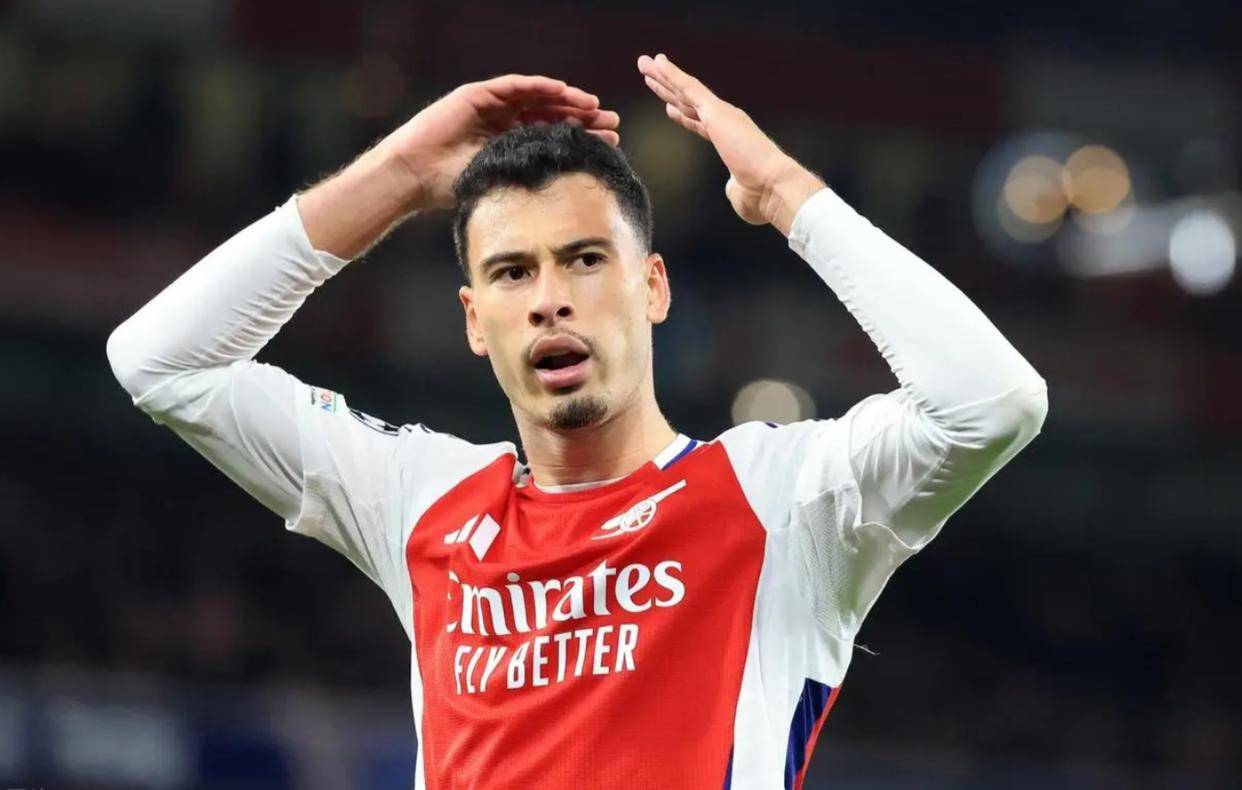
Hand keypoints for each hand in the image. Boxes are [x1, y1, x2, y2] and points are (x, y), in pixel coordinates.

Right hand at [380, 75, 620, 209]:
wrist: (415, 176)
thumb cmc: (450, 189)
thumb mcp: (499, 186)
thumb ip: (526, 184)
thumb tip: (567, 204)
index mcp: (511, 145)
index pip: (554, 138)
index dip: (582, 139)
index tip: (611, 145)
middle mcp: (503, 123)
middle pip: (551, 116)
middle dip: (583, 119)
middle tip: (613, 124)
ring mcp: (491, 107)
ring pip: (537, 99)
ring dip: (567, 100)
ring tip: (594, 107)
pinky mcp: (478, 95)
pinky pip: (514, 87)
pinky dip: (539, 86)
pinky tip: (563, 91)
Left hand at [636, 53, 822, 233]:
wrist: (773, 187)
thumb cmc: (760, 197)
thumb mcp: (740, 194)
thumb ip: (734, 188)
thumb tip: (732, 188)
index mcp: (730, 139)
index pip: (700, 123)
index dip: (683, 115)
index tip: (669, 108)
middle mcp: (726, 121)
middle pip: (688, 102)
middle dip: (667, 88)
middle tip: (650, 72)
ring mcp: (721, 115)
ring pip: (685, 90)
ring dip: (663, 76)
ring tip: (644, 62)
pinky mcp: (716, 113)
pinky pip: (689, 88)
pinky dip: (672, 75)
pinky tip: (658, 63)